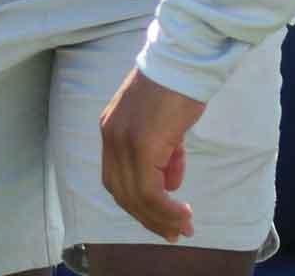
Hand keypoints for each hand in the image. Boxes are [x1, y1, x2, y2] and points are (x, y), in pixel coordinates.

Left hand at [100, 66, 206, 241]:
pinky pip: (150, 189)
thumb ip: (163, 154)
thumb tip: (170, 183)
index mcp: (111, 130)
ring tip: (183, 226)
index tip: (161, 219)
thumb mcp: (164, 126)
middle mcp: (110, 136)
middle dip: (148, 217)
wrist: (182, 61)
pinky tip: (184, 212)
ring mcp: (123, 140)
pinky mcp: (142, 143)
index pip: (116, 178)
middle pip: (122, 192)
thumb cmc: (177, 89)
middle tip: (174, 232)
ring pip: (135, 195)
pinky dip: (166, 207)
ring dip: (160, 217)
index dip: (136, 204)